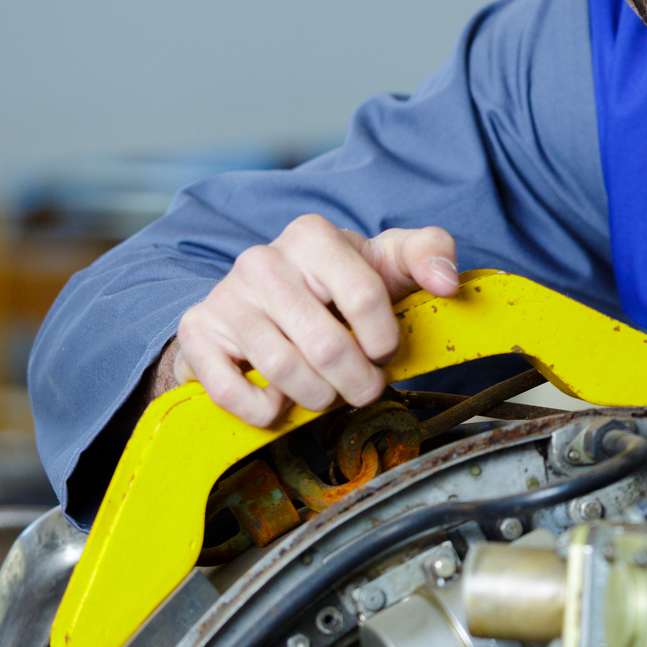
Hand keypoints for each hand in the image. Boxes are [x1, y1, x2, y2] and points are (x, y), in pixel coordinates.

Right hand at [165, 214, 460, 426]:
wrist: (260, 301)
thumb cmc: (337, 283)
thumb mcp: (386, 260)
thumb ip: (429, 253)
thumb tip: (447, 282)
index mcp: (313, 236)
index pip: (365, 296)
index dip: (384, 338)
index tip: (385, 351)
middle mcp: (263, 260)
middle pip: (327, 344)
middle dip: (357, 381)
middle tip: (365, 388)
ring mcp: (226, 297)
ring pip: (284, 370)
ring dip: (318, 397)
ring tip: (330, 394)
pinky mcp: (199, 333)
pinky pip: (231, 389)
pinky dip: (264, 410)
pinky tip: (282, 403)